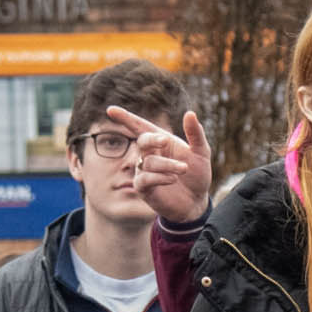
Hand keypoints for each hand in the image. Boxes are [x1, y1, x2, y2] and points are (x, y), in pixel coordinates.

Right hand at [105, 104, 213, 223]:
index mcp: (161, 141)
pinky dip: (160, 177)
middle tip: (166, 140)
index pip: (140, 126)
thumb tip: (190, 113)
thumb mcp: (201, 152)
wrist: (196, 201)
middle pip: (142, 141)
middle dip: (152, 139)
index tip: (110, 110)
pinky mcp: (144, 189)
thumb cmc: (197, 174)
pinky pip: (145, 179)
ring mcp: (144, 172)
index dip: (125, 118)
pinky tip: (173, 179)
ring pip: (148, 162)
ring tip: (183, 169)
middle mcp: (149, 154)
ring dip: (167, 164)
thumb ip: (195, 133)